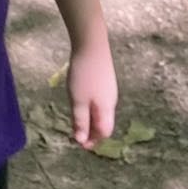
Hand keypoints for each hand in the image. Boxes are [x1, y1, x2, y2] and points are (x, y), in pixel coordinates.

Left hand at [67, 34, 117, 148]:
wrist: (91, 44)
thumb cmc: (84, 75)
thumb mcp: (78, 101)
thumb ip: (80, 121)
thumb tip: (81, 141)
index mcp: (106, 109)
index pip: (104, 132)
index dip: (93, 141)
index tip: (79, 144)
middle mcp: (111, 101)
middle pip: (104, 123)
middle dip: (92, 131)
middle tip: (76, 133)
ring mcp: (109, 89)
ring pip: (101, 111)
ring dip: (90, 119)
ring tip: (76, 119)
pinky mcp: (105, 80)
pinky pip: (99, 100)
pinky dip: (91, 107)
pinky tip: (81, 100)